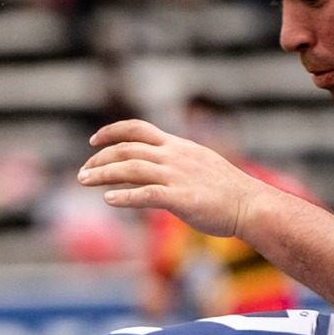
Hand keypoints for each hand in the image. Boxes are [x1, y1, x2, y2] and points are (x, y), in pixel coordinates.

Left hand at [78, 121, 260, 236]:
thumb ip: (177, 164)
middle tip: (82, 172)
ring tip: (84, 181)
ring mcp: (177, 176)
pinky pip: (146, 194)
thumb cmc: (227, 191)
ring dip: (103, 174)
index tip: (93, 141)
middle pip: (127, 149)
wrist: (250, 205)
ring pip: (131, 169)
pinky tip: (108, 200)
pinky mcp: (180, 198)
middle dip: (100, 158)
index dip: (112, 132)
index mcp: (178, 147)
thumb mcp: (200, 166)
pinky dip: (124, 196)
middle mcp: (174, 157)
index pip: (138, 129)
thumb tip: (157, 171)